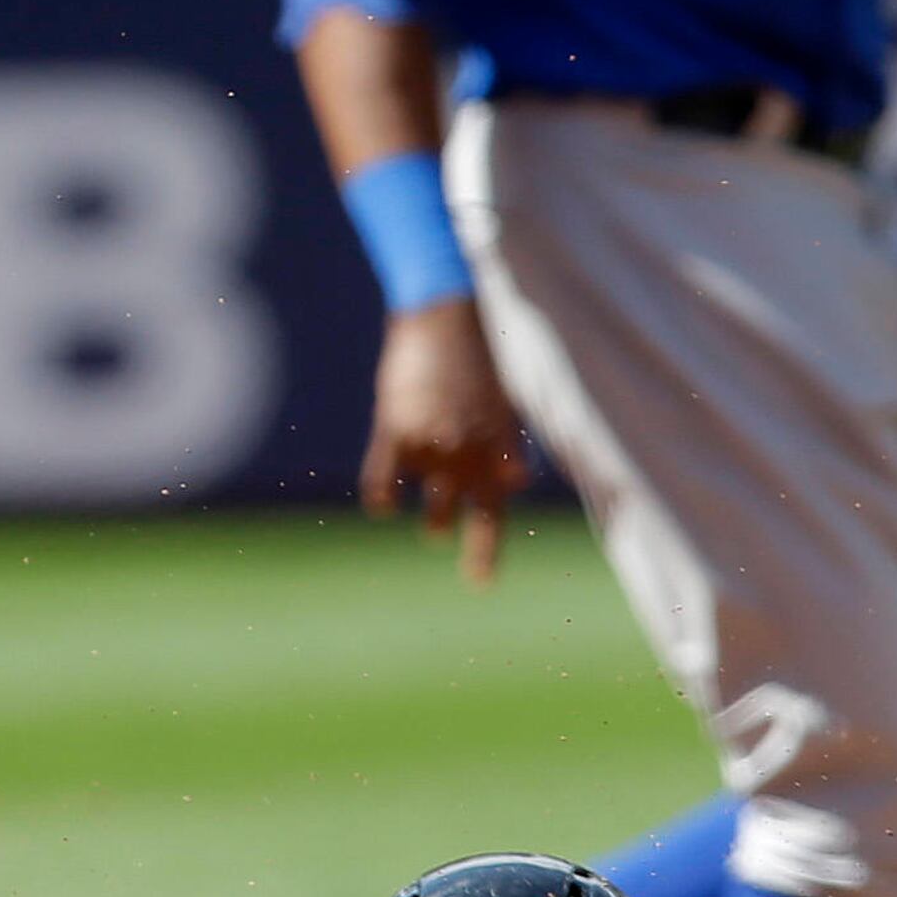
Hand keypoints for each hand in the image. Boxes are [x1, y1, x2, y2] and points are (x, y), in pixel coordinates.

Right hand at [360, 299, 529, 584]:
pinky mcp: (395, 430)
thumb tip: (513, 483)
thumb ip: (506, 446)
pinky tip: (386, 505)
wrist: (442, 313)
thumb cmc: (477, 355)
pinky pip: (382, 484)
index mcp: (500, 443)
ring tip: (434, 528)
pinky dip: (383, 498)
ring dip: (434, 521)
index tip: (479, 583)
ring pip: (430, 507)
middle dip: (465, 545)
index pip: (495, 511)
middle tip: (468, 566)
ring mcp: (431, 443)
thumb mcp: (503, 402)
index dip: (486, 552)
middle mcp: (468, 451)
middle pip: (461, 518)